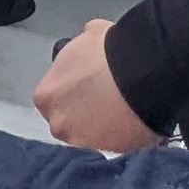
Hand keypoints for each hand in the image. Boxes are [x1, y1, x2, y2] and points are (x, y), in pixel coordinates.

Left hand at [31, 19, 160, 153]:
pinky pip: (117, 146)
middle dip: (87, 114)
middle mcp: (58, 123)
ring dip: (106, 128)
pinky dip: (125, 136)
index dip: (74, 92)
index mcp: (46, 95)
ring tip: (126, 111)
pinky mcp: (112, 152)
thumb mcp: (89, 35)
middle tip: (108, 101)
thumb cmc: (111, 50)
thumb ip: (80, 47)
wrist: (142, 70)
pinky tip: (137, 120)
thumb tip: (88, 44)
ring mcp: (84, 142)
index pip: (55, 98)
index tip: (90, 88)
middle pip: (70, 122)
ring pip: (93, 137)